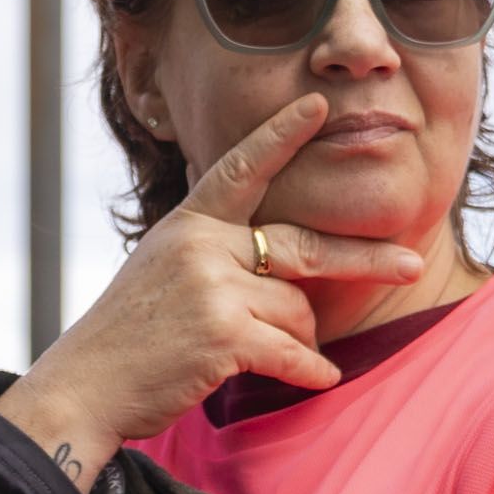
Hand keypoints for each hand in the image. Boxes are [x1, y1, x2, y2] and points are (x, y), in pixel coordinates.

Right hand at [0, 93, 423, 489]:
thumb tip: (286, 268)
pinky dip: (308, 371)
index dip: (280, 135)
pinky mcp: (223, 334)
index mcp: (189, 223)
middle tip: (409, 262)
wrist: (83, 386)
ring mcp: (213, 288)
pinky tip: (318, 379)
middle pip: (304, 246)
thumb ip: (215, 253)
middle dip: (363, 258)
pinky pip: (291, 352)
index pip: (241, 169)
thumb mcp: (161, 270)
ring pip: (298, 310)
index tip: (317, 107)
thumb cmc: (128, 337)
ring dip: (297, 340)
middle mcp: (202, 246)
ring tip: (263, 355)